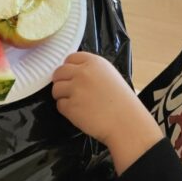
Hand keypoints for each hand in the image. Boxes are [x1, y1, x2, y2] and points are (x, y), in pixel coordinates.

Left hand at [52, 52, 161, 172]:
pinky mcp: (70, 107)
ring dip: (62, 95)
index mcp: (94, 62)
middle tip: (68, 90)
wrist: (125, 122)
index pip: (70, 58)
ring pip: (56, 88)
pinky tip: (79, 112)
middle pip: (59, 72)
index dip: (68, 67)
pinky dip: (66, 109)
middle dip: (61, 81)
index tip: (70, 75)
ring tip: (75, 102)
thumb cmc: (122, 101)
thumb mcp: (110, 75)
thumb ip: (92, 69)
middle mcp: (82, 73)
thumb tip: (76, 71)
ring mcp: (75, 89)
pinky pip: (60, 105)